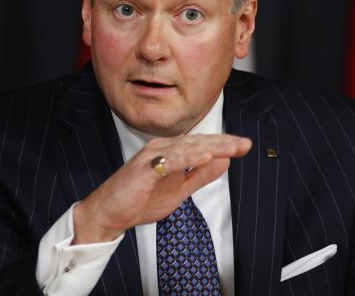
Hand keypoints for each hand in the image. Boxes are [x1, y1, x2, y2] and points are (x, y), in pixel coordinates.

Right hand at [72, 134, 251, 243]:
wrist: (109, 213)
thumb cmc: (140, 200)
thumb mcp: (180, 189)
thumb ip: (200, 175)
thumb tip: (224, 161)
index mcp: (171, 152)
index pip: (202, 144)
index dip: (224, 144)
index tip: (245, 145)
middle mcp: (162, 148)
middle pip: (197, 141)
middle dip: (223, 142)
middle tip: (244, 143)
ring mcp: (152, 155)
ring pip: (187, 147)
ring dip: (211, 146)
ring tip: (231, 148)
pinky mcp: (144, 168)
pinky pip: (170, 160)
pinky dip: (189, 157)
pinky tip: (206, 156)